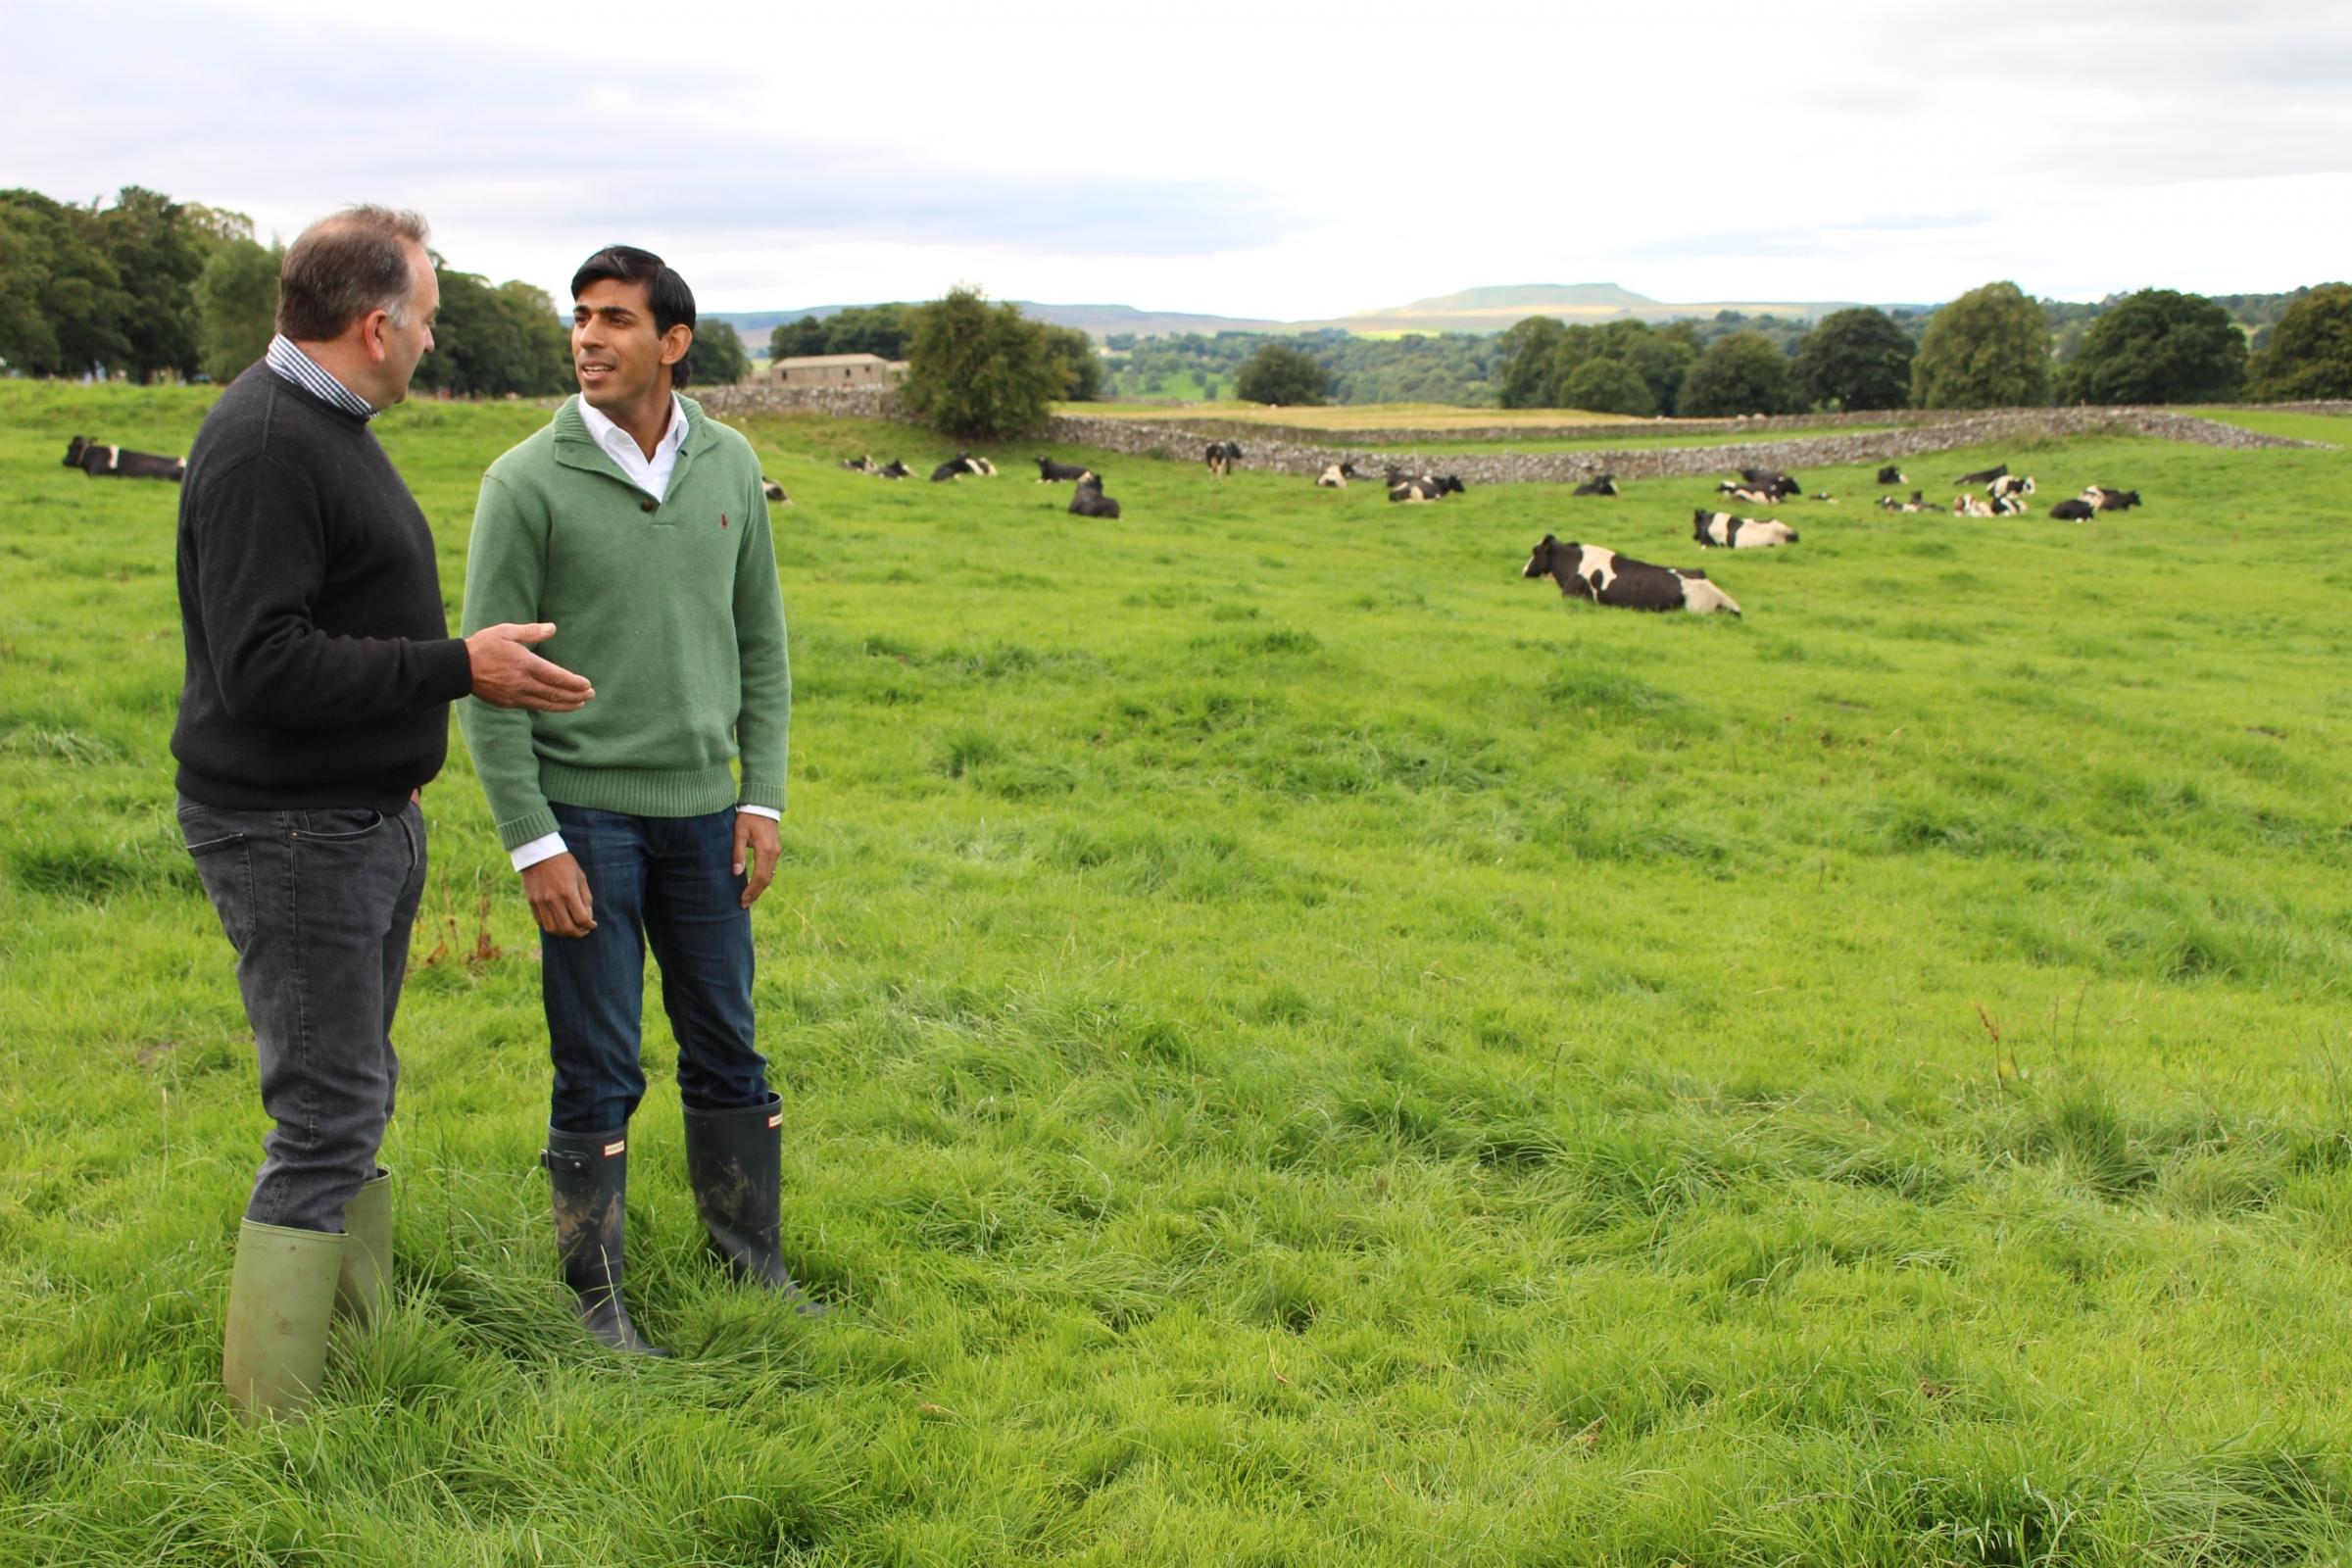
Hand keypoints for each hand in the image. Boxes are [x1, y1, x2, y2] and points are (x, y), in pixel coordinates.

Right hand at [467, 623, 593, 711]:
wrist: (459, 667)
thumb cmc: (484, 645)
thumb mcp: (506, 632)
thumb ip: (531, 631)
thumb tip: (553, 628)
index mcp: (524, 663)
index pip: (555, 676)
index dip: (573, 682)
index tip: (587, 684)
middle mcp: (522, 682)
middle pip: (555, 693)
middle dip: (575, 695)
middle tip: (591, 695)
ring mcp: (515, 695)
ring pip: (546, 704)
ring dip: (565, 705)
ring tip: (580, 703)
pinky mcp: (508, 703)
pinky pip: (534, 707)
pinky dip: (549, 707)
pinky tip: (558, 706)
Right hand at [522, 852, 595, 936]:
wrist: (539, 852)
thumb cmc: (564, 863)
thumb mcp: (580, 877)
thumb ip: (586, 898)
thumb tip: (588, 917)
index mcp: (568, 892)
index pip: (581, 918)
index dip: (589, 925)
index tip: (592, 925)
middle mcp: (553, 899)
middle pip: (567, 928)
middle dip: (578, 933)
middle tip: (583, 930)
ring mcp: (540, 902)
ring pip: (552, 929)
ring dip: (563, 933)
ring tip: (570, 928)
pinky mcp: (531, 902)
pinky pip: (541, 922)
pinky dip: (551, 926)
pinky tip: (557, 921)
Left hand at [733, 812, 779, 909]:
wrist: (762, 805)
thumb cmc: (748, 817)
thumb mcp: (739, 833)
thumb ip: (737, 853)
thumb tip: (736, 873)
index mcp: (765, 850)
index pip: (760, 876)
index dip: (751, 890)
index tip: (742, 900)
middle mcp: (774, 853)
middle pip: (767, 880)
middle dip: (756, 893)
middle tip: (744, 905)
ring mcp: (777, 851)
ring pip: (770, 875)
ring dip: (760, 888)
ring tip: (748, 898)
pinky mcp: (775, 850)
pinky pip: (770, 869)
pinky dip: (763, 879)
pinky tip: (755, 885)